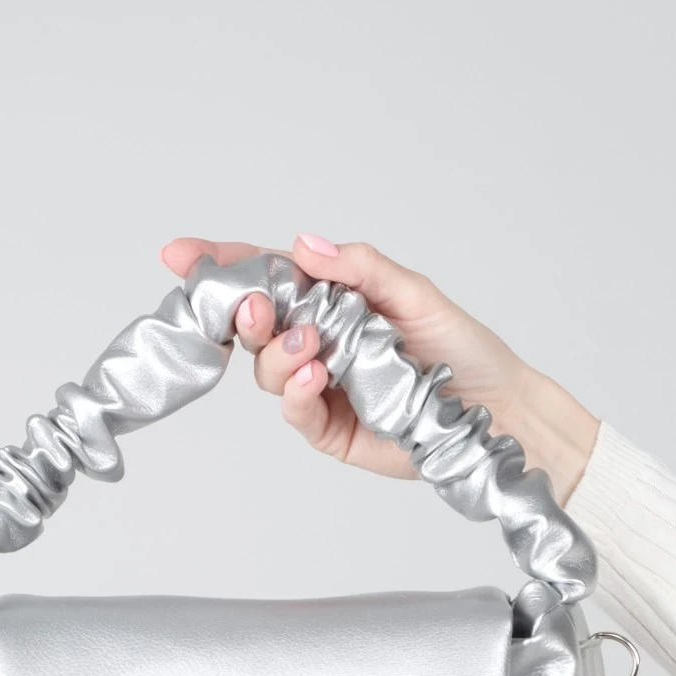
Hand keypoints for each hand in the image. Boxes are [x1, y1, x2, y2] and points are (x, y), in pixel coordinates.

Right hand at [159, 234, 599, 505]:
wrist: (495, 413)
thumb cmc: (462, 350)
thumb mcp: (414, 294)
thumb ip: (360, 269)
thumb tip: (305, 245)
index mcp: (332, 300)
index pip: (269, 276)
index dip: (224, 265)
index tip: (180, 254)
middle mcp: (318, 342)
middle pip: (255, 325)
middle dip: (242, 312)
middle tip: (254, 307)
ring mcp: (319, 387)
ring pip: (267, 370)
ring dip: (278, 354)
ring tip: (313, 349)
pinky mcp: (329, 430)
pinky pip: (294, 411)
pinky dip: (295, 393)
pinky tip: (315, 378)